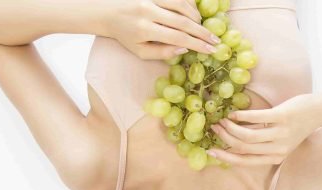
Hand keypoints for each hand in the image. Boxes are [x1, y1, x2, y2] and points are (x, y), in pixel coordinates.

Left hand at [99, 0, 219, 59]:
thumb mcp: (140, 51)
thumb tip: (184, 48)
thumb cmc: (125, 34)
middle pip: (183, 21)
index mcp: (145, 29)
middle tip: (215, 39)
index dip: (197, 44)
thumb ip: (162, 52)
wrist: (106, 11)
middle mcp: (148, 11)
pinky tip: (192, 13)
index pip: (178, 37)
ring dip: (196, 16)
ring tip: (202, 27)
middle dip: (202, 32)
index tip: (211, 50)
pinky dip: (188, 4)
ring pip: (182, 5)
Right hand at [207, 94, 320, 167]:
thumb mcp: (278, 139)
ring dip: (231, 127)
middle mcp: (278, 149)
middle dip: (225, 138)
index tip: (211, 150)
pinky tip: (234, 113)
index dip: (226, 157)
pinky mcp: (283, 117)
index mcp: (275, 157)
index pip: (245, 161)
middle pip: (243, 147)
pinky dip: (242, 116)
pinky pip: (257, 118)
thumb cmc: (296, 125)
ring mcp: (281, 134)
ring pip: (248, 135)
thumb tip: (233, 140)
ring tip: (223, 119)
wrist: (319, 111)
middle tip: (215, 128)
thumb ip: (260, 142)